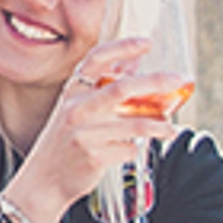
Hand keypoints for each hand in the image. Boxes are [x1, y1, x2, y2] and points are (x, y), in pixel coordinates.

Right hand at [7, 36, 190, 222]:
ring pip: (134, 124)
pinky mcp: (93, 157)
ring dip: (159, 125)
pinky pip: (128, 149)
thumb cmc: (65, 141)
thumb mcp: (78, 108)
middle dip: (156, 81)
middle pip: (122, 88)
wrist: (43, 180)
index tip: (147, 42)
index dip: (122, 47)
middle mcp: (76, 109)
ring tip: (170, 128)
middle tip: (179, 80)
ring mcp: (84, 134)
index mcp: (72, 92)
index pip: (96, 59)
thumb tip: (135, 60)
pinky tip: (133, 150)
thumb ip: (106, 85)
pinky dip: (135, 149)